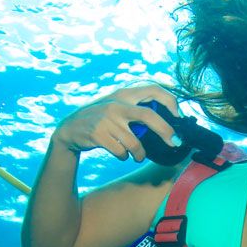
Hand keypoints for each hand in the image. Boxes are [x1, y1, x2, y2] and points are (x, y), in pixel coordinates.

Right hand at [51, 83, 183, 161]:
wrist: (69, 130)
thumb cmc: (100, 119)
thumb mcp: (116, 106)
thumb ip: (135, 108)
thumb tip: (166, 120)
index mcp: (124, 94)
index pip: (153, 90)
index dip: (169, 101)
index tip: (178, 115)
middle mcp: (116, 104)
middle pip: (148, 116)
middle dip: (165, 131)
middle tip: (174, 142)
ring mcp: (106, 120)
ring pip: (134, 142)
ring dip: (140, 153)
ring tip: (139, 156)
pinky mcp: (98, 135)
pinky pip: (121, 151)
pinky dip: (124, 156)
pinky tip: (120, 154)